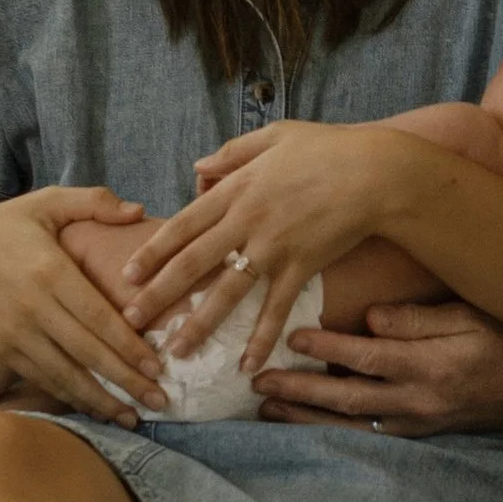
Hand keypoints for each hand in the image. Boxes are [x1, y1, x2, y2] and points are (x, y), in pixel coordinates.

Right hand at [0, 187, 165, 418]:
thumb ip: (94, 202)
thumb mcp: (45, 202)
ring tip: (132, 418)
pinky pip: (39, 377)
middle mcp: (33, 307)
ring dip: (99, 401)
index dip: (129, 345)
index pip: (99, 316)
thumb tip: (138, 210)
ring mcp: (14, 332)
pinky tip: (92, 409)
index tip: (158, 366)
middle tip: (160, 402)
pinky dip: (67, 397)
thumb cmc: (0, 224)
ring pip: (63, 375)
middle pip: (88, 352)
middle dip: (126, 381)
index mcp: (51, 270)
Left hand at [123, 122, 411, 371]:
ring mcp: (273, 247)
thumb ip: (232, 152)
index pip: (183, 224)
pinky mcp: (301, 267)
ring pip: (226, 291)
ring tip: (175, 350)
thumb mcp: (276, 135)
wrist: (376, 172)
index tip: (126, 275)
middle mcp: (247, 221)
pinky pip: (276, 308)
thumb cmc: (329, 147)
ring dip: (198, 324)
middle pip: (193, 262)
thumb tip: (196, 169)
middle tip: (131, 320)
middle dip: (159, 294)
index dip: (153, 251)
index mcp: (237, 188)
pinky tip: (246, 366)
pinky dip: (261, 338)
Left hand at [258, 301, 502, 439]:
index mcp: (431, 367)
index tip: (293, 336)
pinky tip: (302, 426)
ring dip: (305, 419)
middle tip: (260, 383)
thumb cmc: (500, 343)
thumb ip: (420, 319)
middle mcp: (418, 402)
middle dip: (300, 392)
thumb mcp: (469, 317)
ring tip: (266, 409)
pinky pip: (364, 439)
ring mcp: (413, 426)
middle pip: (348, 399)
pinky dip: (329, 433)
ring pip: (349, 427)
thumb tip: (372, 318)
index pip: (370, 357)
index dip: (329, 348)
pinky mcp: (413, 437)